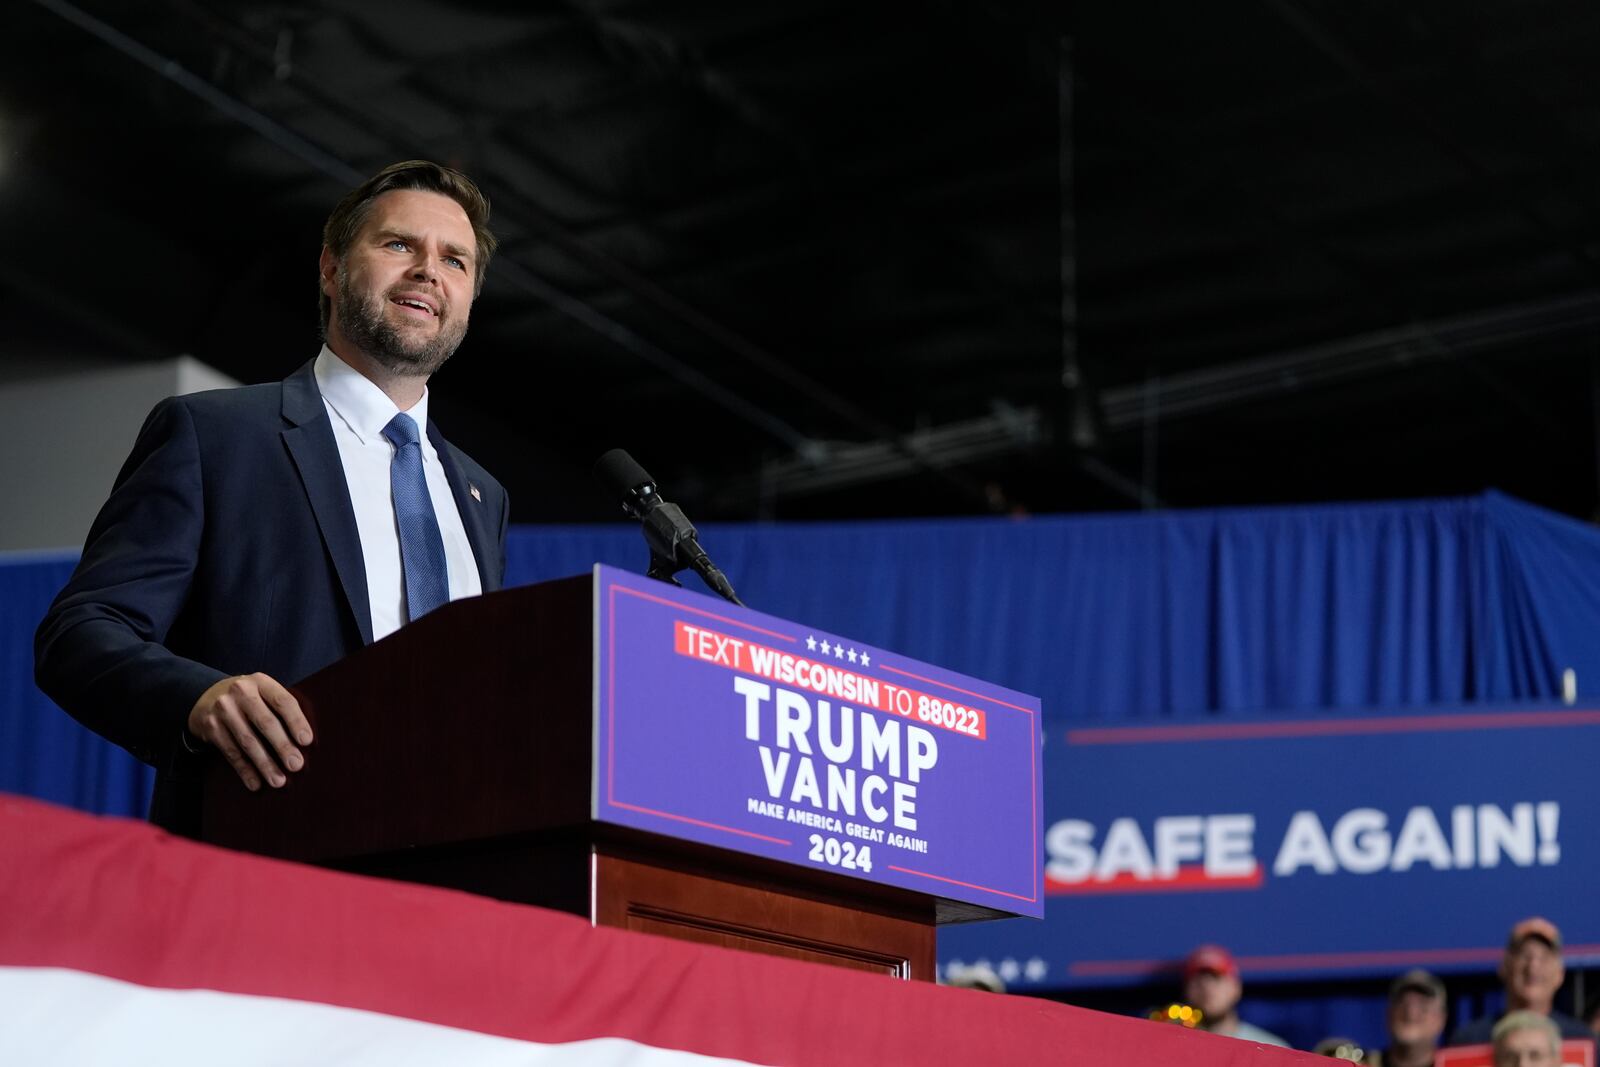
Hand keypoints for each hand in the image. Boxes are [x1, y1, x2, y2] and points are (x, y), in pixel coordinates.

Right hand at [186, 673, 312, 790]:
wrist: (206, 695)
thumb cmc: (249, 699)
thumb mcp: (263, 693)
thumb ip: (281, 709)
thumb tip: (305, 741)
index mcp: (261, 682)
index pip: (283, 701)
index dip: (296, 721)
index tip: (307, 741)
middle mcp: (241, 692)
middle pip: (265, 722)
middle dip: (282, 746)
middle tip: (296, 765)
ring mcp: (223, 709)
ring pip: (247, 741)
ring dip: (264, 764)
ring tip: (278, 781)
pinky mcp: (210, 727)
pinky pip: (231, 752)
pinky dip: (245, 770)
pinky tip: (255, 783)